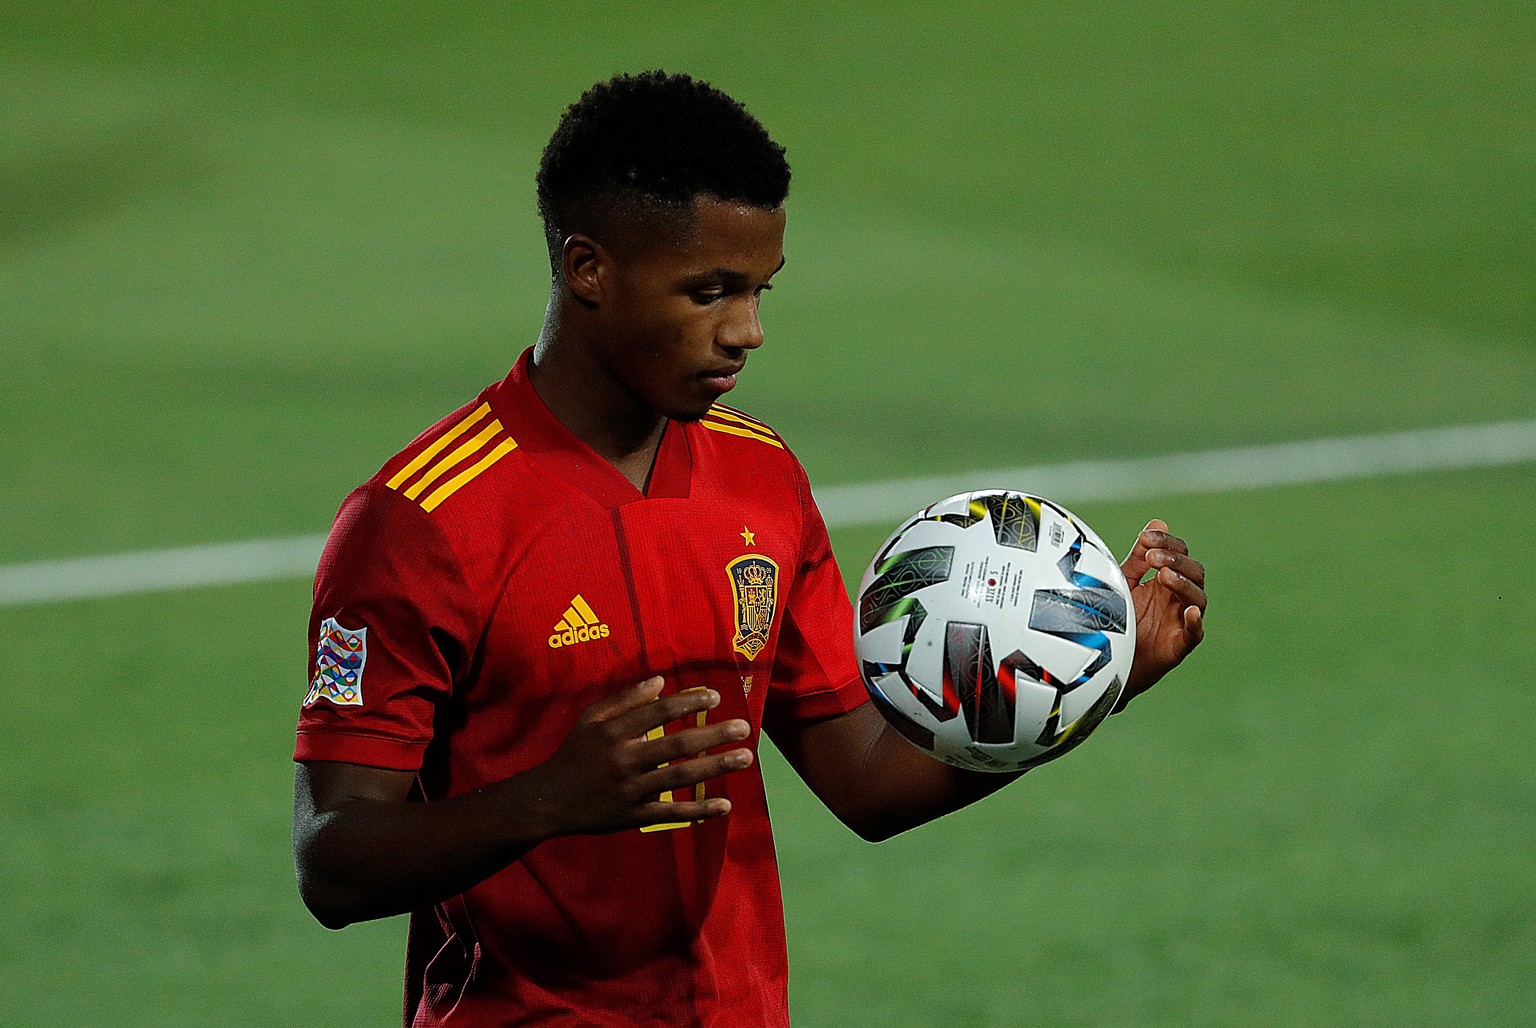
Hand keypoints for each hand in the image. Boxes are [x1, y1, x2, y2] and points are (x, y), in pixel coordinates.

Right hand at [516, 677, 753, 836]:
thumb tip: (661, 681)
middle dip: (713, 735)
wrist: (549, 801)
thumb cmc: (574, 753)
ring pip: (679, 777)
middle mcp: (625, 760)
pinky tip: (725, 805)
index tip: (715, 698)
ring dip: (715, 767)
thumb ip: (624, 699)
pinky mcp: (634, 815)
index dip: (688, 703)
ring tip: (745, 758)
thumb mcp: (590, 719)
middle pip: (676, 745)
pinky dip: (698, 809)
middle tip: (744, 728)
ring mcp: (631, 790)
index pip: (658, 713)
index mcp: (613, 732)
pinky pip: (671, 813)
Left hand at [1117, 520, 1205, 707]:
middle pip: (1194, 572)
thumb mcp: (1125, 582)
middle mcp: (1178, 598)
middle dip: (1175, 560)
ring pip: (1198, 598)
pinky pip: (1195, 633)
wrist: (1109, 663)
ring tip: (1163, 576)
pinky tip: (1189, 611)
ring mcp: (1181, 621)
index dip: (1167, 542)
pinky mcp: (1180, 645)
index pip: (1179, 553)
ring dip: (1183, 584)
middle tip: (1153, 558)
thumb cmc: (1120, 621)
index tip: (1146, 537)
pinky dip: (1195, 621)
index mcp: (1167, 580)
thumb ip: (1138, 556)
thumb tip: (1158, 521)